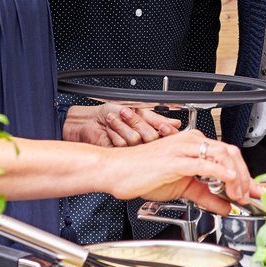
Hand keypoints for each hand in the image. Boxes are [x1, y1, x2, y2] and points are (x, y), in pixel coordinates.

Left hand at [63, 103, 179, 146]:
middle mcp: (142, 142)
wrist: (89, 120)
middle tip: (126, 113)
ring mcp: (131, 151)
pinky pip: (123, 146)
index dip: (167, 132)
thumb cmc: (110, 111)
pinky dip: (114, 134)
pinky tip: (109, 130)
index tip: (163, 126)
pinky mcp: (120, 156)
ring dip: (122, 126)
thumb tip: (176, 123)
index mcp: (150, 131)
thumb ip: (157, 118)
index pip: (167, 136)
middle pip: (151, 138)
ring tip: (113, 119)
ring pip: (136, 141)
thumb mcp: (138, 110)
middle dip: (137, 122)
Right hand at [99, 129, 260, 214]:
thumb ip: (206, 195)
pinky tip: (229, 183)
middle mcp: (192, 142)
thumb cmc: (142, 174)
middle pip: (232, 154)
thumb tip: (226, 206)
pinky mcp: (176, 160)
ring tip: (240, 195)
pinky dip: (221, 173)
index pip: (229, 156)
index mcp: (195, 145)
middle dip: (247, 177)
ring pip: (222, 156)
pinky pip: (204, 163)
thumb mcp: (183, 188)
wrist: (116, 171)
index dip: (247, 174)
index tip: (257, 191)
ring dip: (237, 177)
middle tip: (252, 196)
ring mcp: (184, 149)